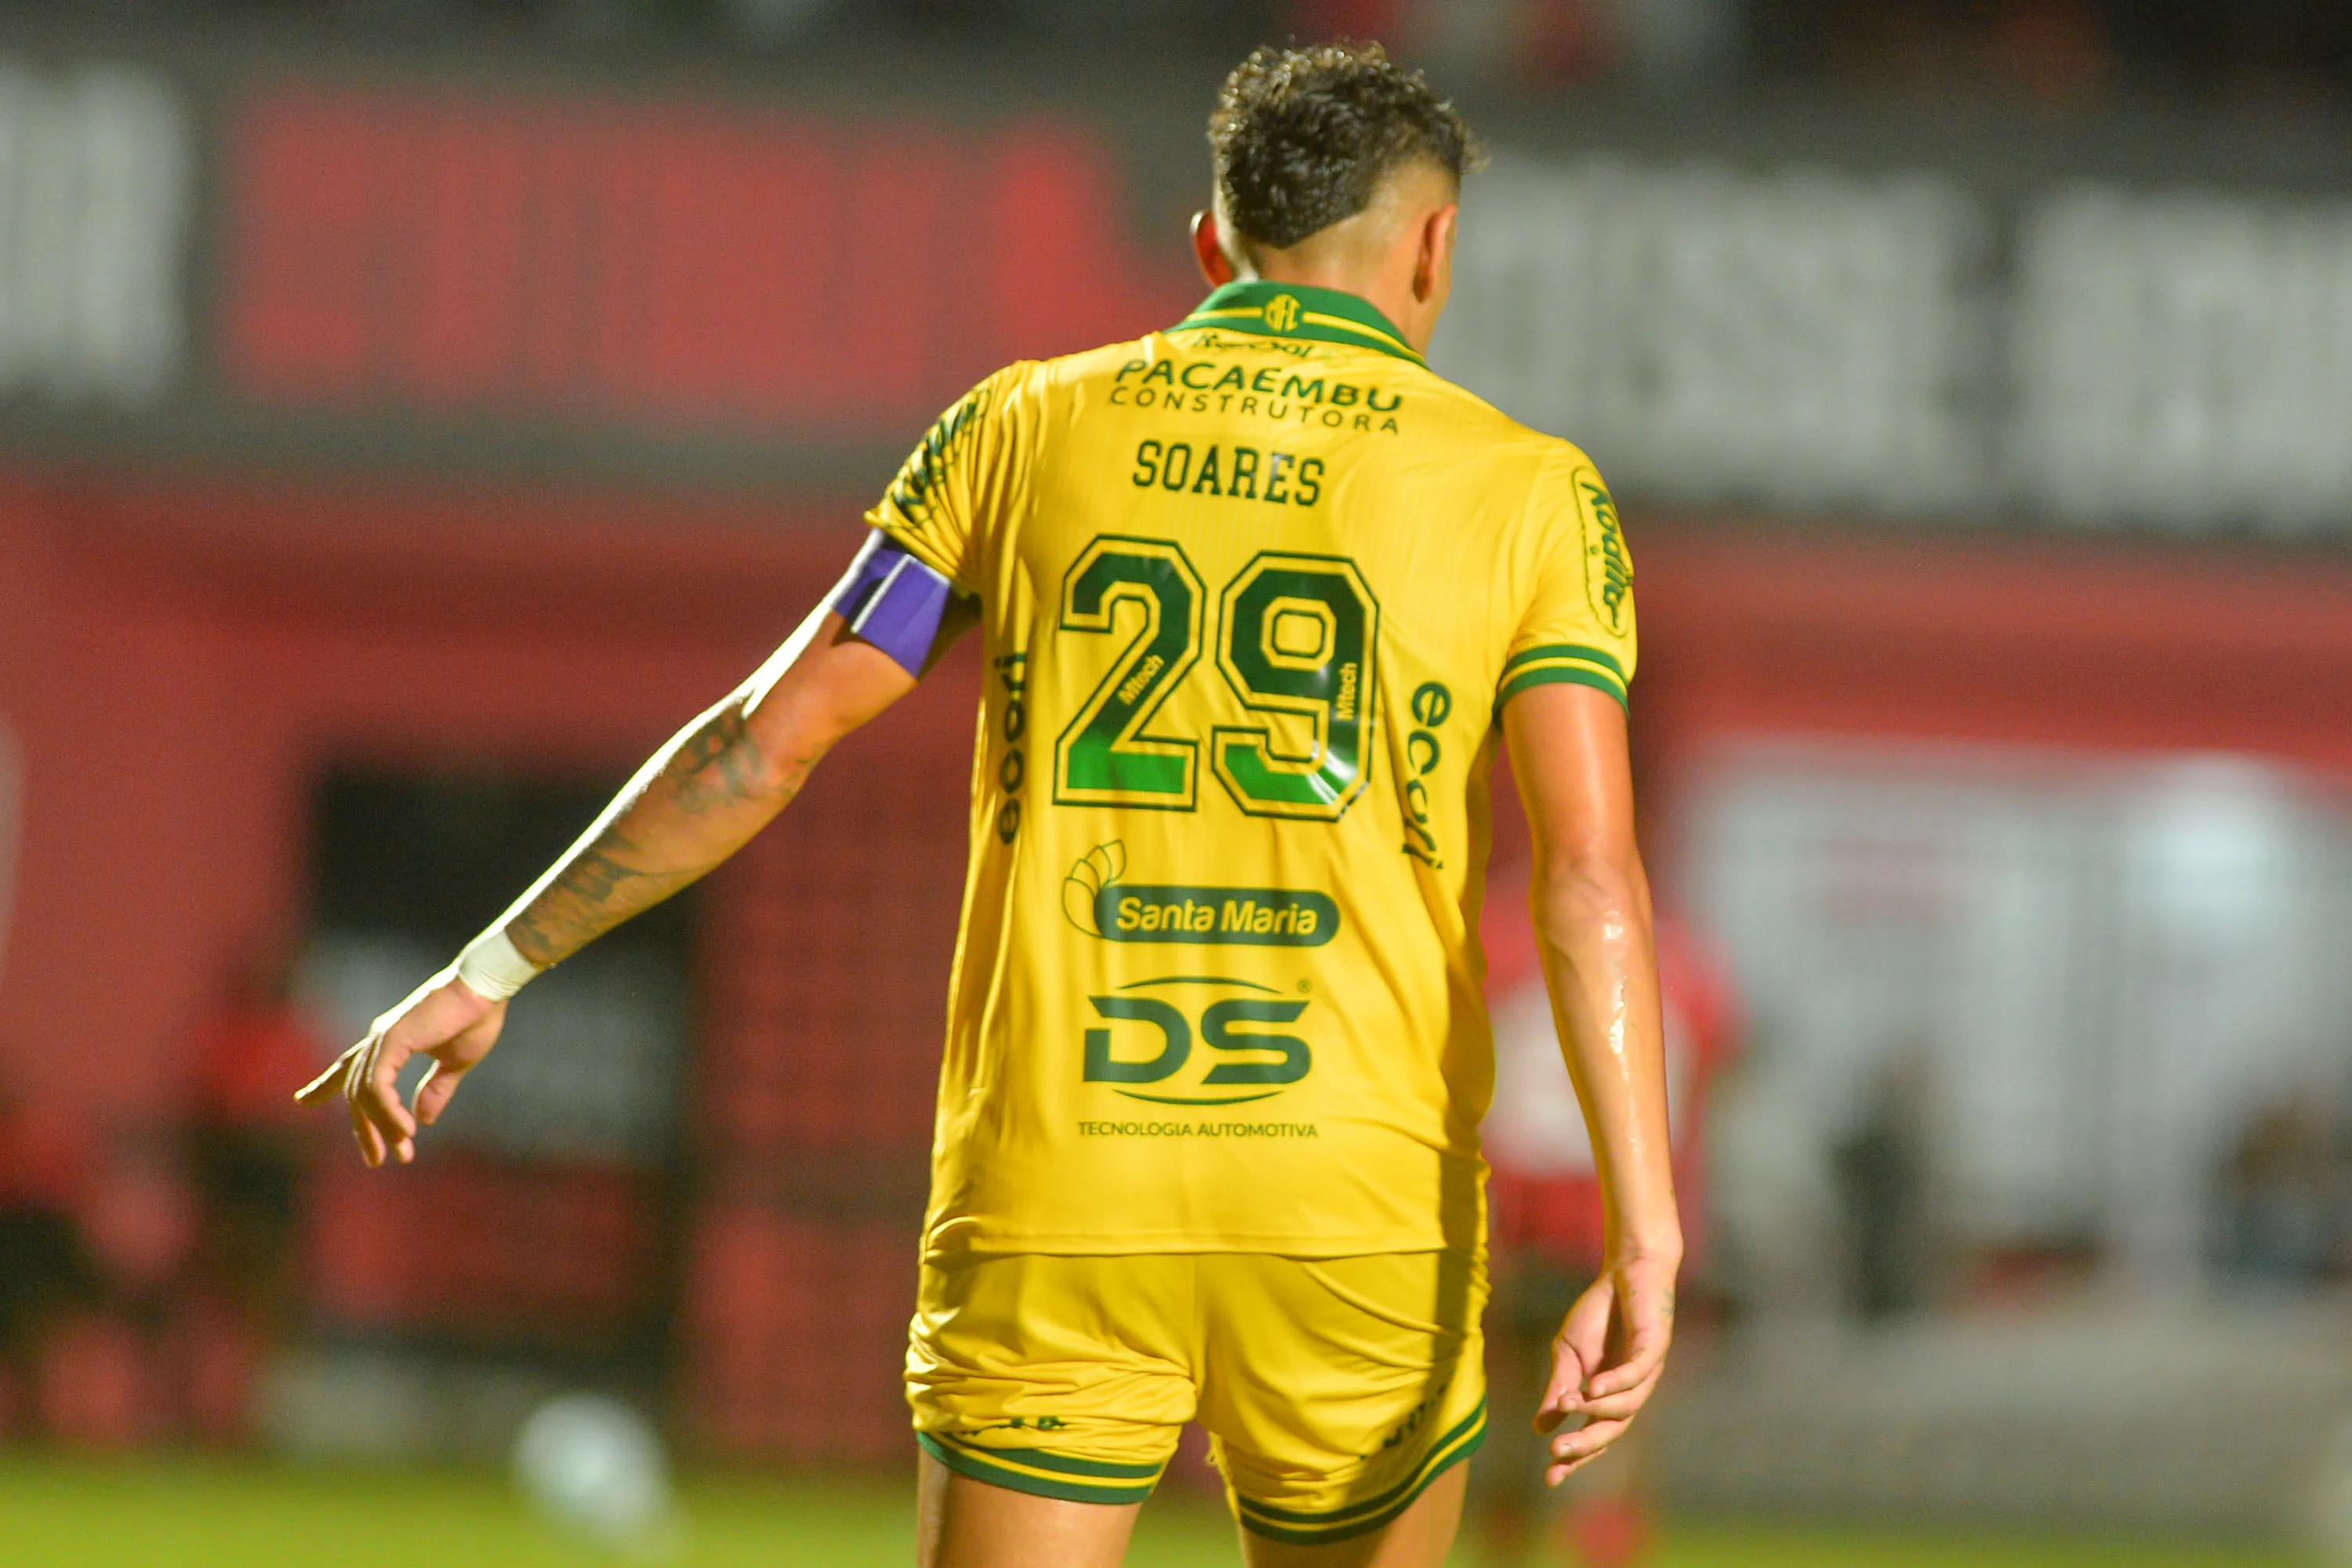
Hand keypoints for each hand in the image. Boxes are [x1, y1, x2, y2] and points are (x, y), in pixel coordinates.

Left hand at [295, 971, 506, 1167]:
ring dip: (379, 1127)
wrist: (487, 990)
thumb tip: (422, 1119)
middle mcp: (380, 1040)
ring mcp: (383, 1039)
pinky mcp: (393, 1041)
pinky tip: (405, 1129)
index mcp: (391, 1041)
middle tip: (375, 1160)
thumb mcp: (455, 1064)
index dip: (323, 1086)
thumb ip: (436, 1090)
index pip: (349, 1067)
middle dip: (363, 1129)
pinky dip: (387, 1111)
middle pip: (354, 1091)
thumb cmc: (476, 1018)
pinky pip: (378, 1086)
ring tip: (400, 1151)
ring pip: (364, 1094)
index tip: (302, 1101)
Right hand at [1534, 1249, 1678, 1483]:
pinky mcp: (1655, 1347)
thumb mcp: (1567, 1353)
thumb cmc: (1598, 1314)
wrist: (1625, 1271)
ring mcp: (1646, 1372)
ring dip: (1595, 1409)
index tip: (1549, 1477)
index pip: (1594, 1435)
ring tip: (1566, 1404)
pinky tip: (1593, 1386)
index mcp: (1609, 1397)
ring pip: (1626, 1407)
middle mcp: (1632, 1391)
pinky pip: (1637, 1373)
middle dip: (1585, 1444)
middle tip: (1557, 1453)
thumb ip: (1559, 1388)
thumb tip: (1541, 1427)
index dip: (1574, 1457)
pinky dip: (1616, 1383)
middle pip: (1612, 1430)